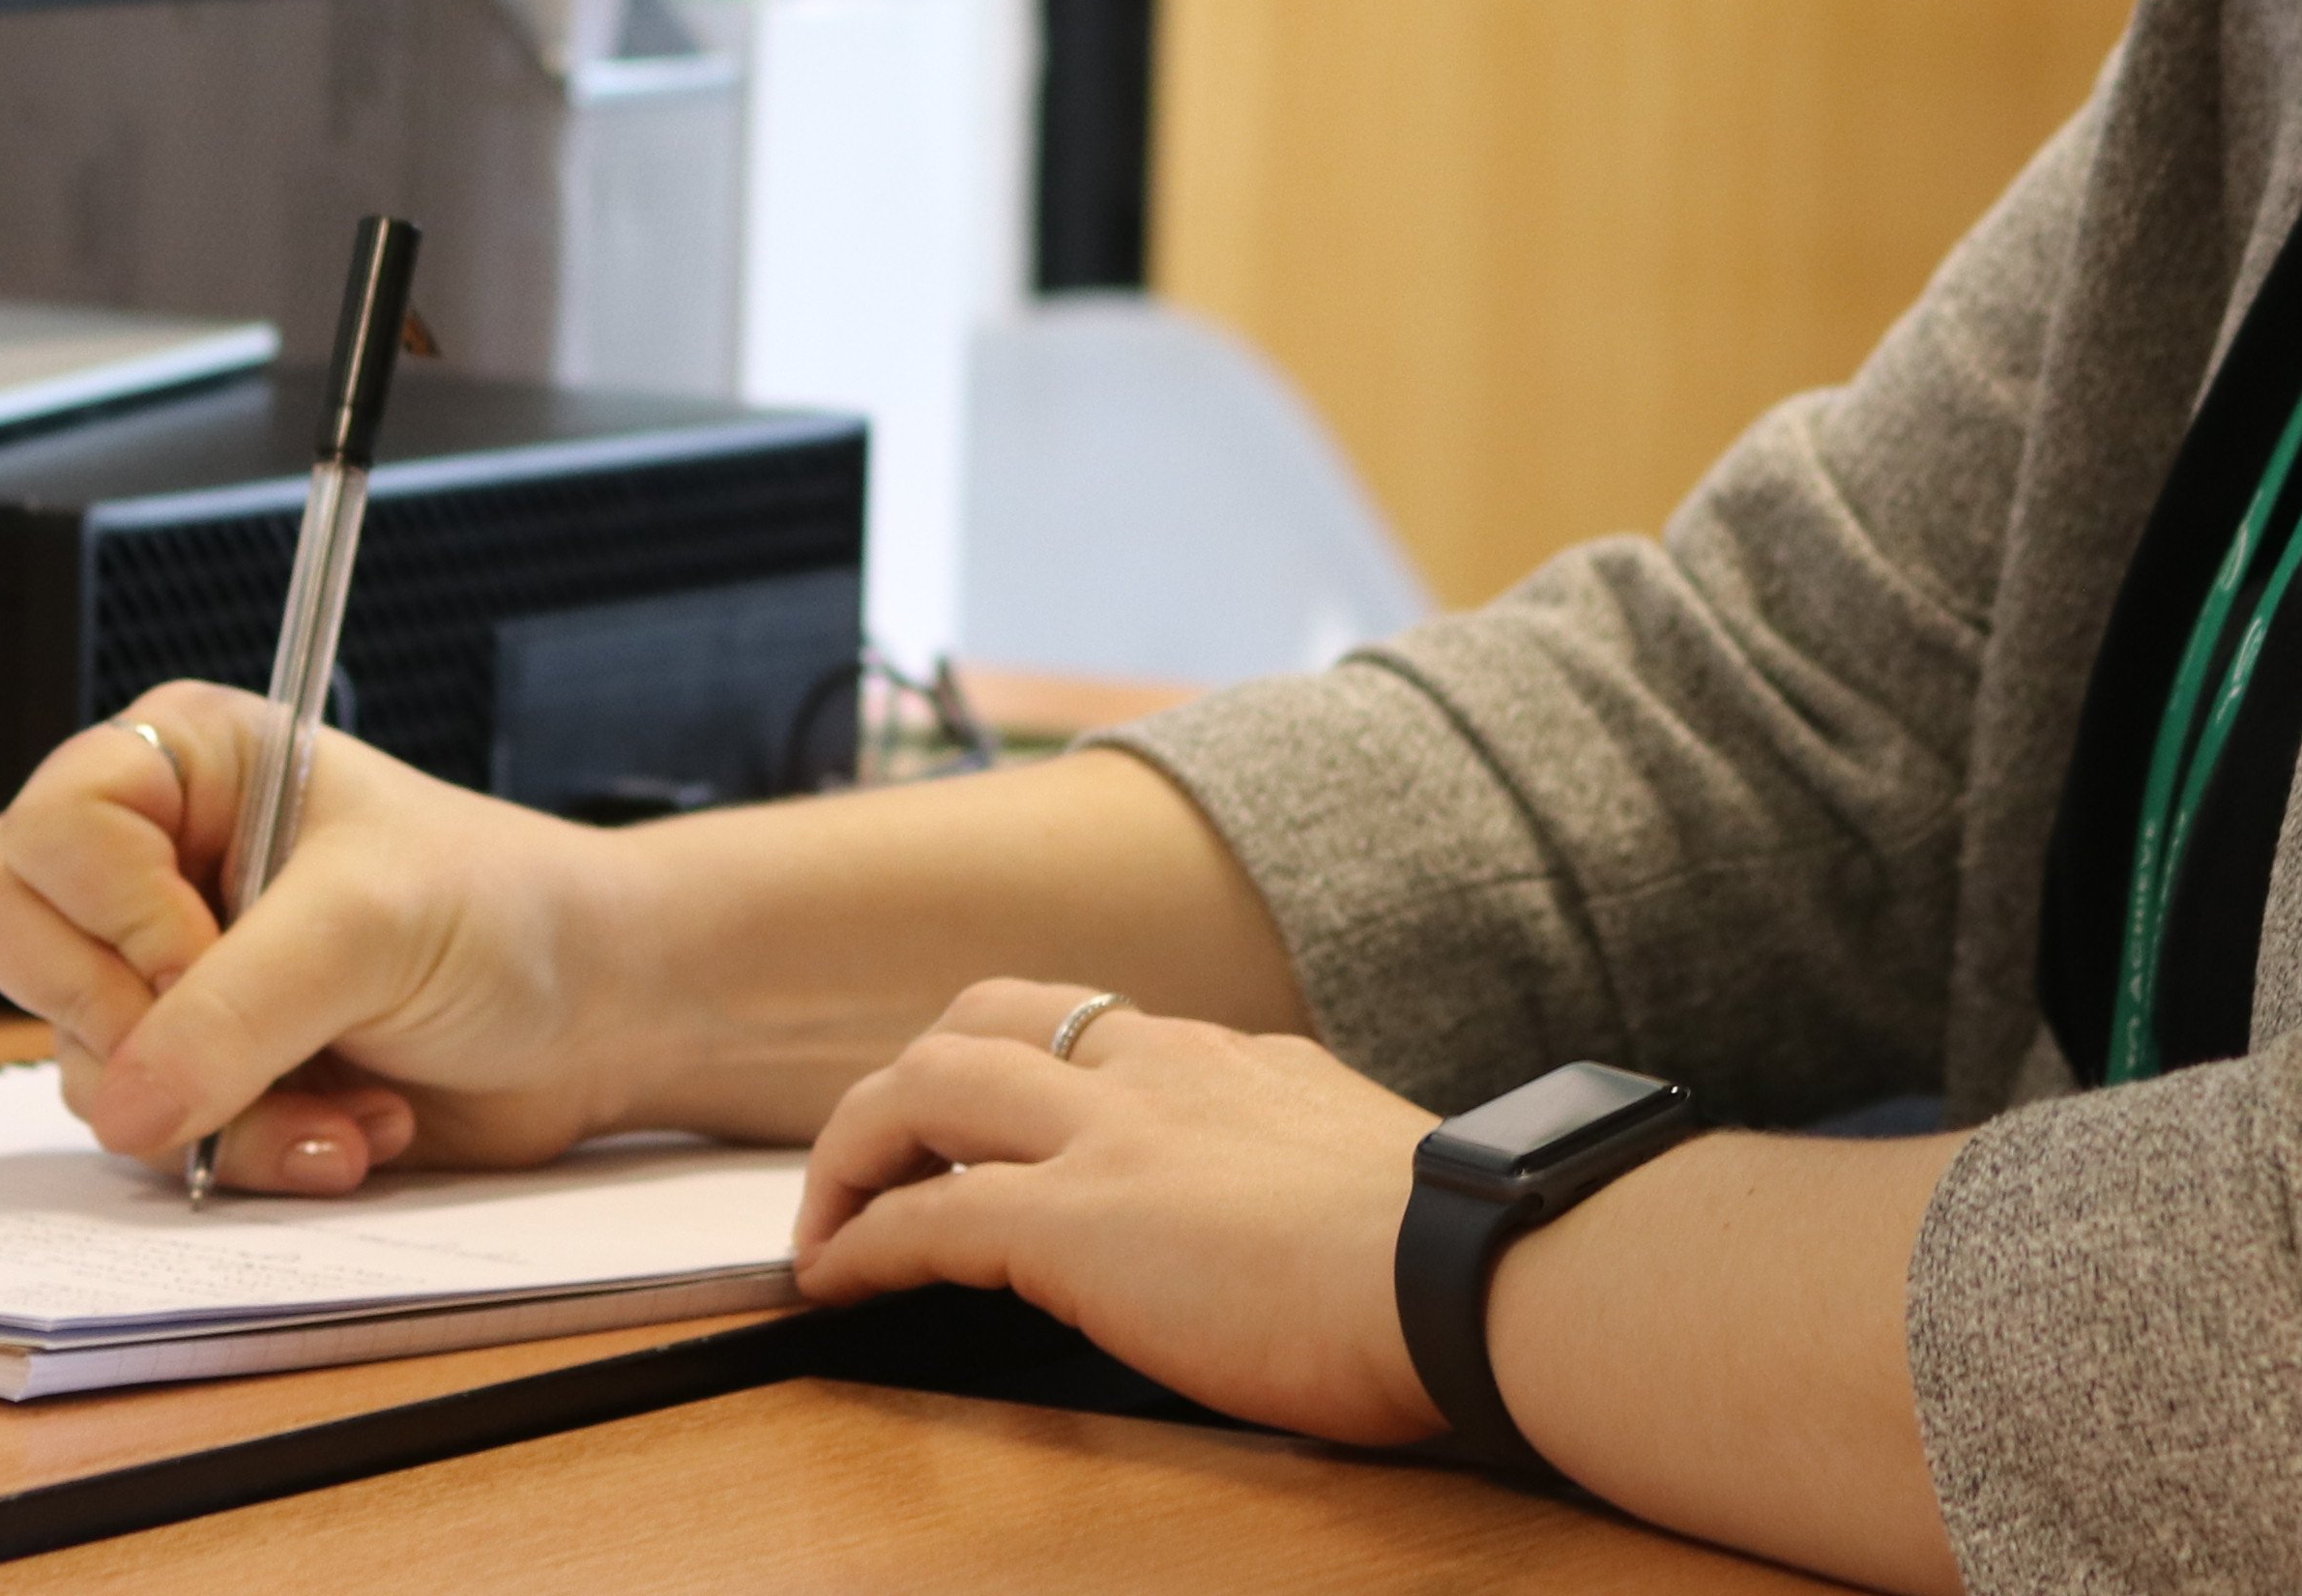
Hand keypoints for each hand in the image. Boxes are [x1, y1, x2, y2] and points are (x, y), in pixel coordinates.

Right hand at [0, 680, 632, 1195]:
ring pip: (84, 1065)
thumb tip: (126, 1103)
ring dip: (220, 1109)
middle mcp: (149, 862)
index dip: (113, 917)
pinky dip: (249, 1153)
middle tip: (238, 1037)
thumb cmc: (502, 913)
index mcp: (181, 766)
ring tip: (347, 1093)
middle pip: (6, 940)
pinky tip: (349, 1130)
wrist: (590, 1014)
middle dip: (127, 1022)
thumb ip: (238, 1007)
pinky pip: (147, 1140)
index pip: (44, 837)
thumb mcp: (371, 929)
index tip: (209, 956)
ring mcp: (161, 974)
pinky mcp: (196, 1071)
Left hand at [793, 977, 1447, 1446]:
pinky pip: (925, 1217)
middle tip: (883, 1153)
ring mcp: (1113, 1137)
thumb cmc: (1457, 1257)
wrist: (1471, 1271)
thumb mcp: (1373, 1179)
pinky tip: (833, 1281)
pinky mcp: (1074, 1223)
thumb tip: (1307, 1235)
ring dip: (857, 1147)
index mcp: (1240, 1062)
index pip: (1100, 1033)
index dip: (1029, 1069)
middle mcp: (1165, 1072)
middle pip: (990, 1020)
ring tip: (830, 1216)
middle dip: (917, 1079)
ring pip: (929, 1085)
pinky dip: (860, 1243)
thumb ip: (1311, 1179)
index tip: (1003, 1127)